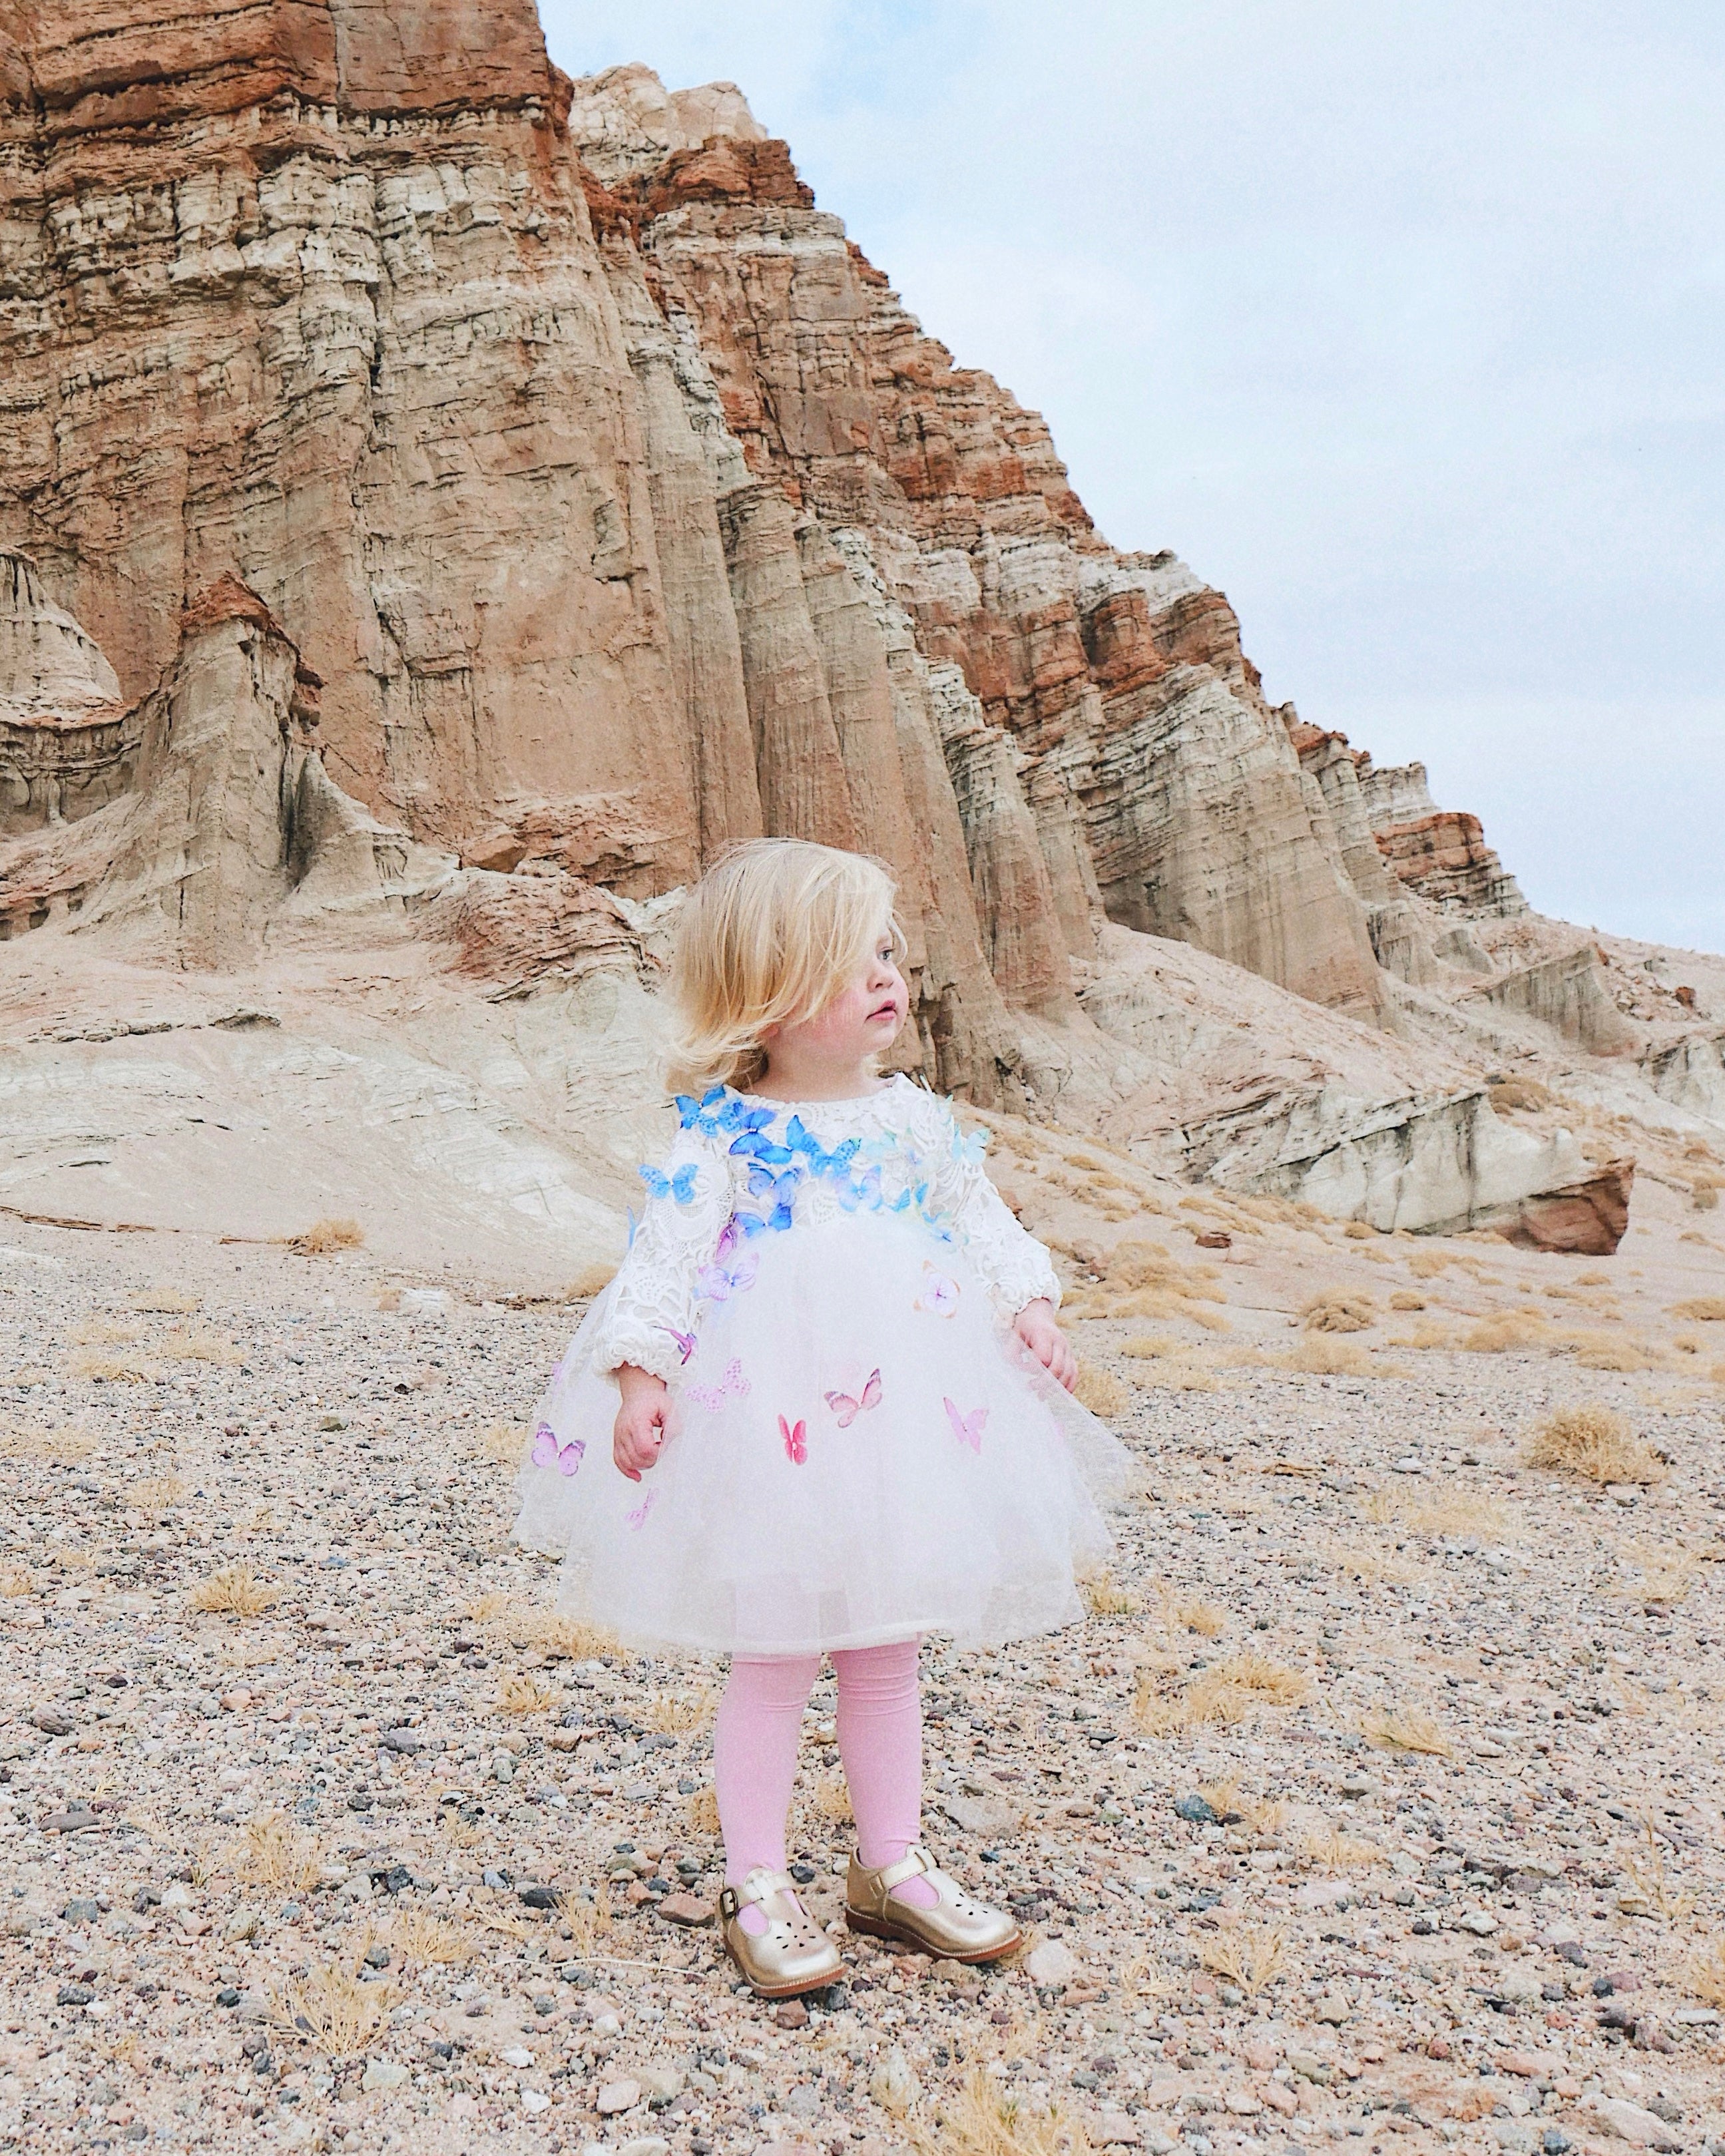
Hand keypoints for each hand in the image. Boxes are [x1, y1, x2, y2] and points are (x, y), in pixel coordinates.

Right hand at [612, 1364, 668, 1481]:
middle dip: (651, 1460)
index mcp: (636, 1421)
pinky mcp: (616, 1440)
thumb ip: (673, 1426)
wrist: (638, 1392)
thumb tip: (670, 1443)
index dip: (657, 1452)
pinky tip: (637, 1475)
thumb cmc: (653, 1399)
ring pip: (626, 1462)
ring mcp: (618, 1436)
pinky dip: (627, 1470)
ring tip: (652, 1457)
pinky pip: (617, 1460)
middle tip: (660, 1449)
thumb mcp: (669, 1408)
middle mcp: (623, 1430)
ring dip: (641, 1465)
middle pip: (635, 1458)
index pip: (644, 1448)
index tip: (664, 1444)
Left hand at [1013, 1297, 1076, 1391]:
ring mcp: (1067, 1349)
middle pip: (1057, 1368)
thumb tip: (1016, 1368)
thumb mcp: (1013, 1335)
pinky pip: (1074, 1373)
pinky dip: (1069, 1385)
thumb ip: (1011, 1352)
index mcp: (1044, 1335)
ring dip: (1055, 1387)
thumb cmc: (1025, 1327)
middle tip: (1030, 1387)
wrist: (1038, 1315)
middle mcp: (1059, 1342)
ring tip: (1041, 1395)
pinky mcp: (1070, 1356)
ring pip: (1068, 1373)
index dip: (1033, 1369)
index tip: (1021, 1371)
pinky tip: (1059, 1394)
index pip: (1044, 1358)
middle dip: (1044, 1382)